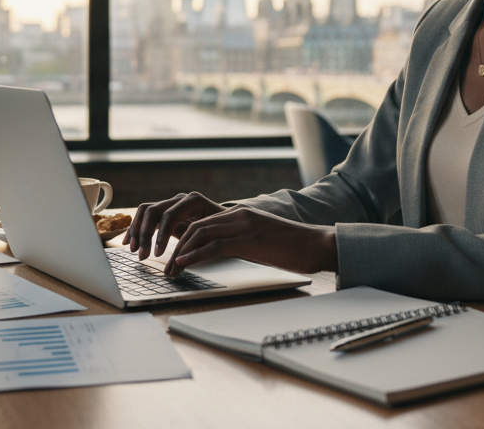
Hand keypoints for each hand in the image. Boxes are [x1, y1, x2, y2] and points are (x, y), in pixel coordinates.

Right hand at [125, 192, 226, 259]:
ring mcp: (170, 203)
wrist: (226, 221)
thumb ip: (202, 243)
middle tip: (142, 256)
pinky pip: (144, 216)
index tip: (158, 254)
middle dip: (145, 235)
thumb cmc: (223, 229)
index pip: (170, 215)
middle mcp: (179, 199)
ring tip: (134, 250)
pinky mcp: (163, 212)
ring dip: (137, 231)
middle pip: (153, 211)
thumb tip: (187, 260)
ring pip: (145, 212)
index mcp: (193, 201)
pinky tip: (128, 243)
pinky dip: (135, 228)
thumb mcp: (217, 234)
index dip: (161, 235)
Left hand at [165, 206, 338, 276]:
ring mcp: (244, 225)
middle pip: (195, 225)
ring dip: (181, 253)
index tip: (171, 255)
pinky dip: (196, 255)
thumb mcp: (262, 239)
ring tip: (170, 270)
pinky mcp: (250, 240)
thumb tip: (221, 256)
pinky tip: (185, 263)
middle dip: (175, 245)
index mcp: (240, 213)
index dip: (182, 238)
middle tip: (164, 266)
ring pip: (200, 233)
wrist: (318, 244)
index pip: (201, 221)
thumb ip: (241, 241)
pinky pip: (216, 245)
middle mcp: (239, 214)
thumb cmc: (293, 246)